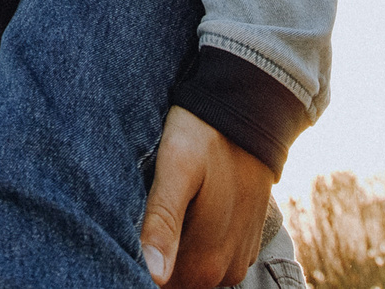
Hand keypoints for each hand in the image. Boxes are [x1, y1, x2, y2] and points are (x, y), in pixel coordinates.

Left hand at [140, 107, 271, 288]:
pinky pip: (211, 259)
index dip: (138, 259)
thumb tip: (153, 275)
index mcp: (205, 263)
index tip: (134, 227)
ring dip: (175, 248)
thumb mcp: (176, 169)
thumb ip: (162, 222)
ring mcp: (237, 261)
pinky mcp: (244, 246)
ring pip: (191, 272)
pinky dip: (195, 242)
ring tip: (169, 205)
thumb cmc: (205, 136)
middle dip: (156, 253)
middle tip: (148, 208)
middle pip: (174, 281)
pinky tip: (187, 209)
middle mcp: (225, 271)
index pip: (157, 285)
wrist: (251, 112)